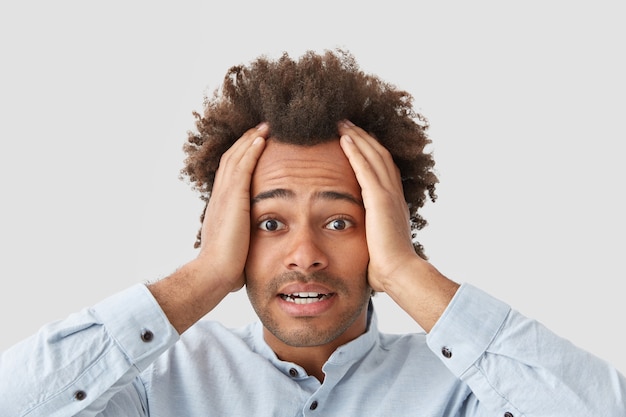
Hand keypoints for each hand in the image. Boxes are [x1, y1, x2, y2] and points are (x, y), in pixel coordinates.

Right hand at [196, 123, 268, 291]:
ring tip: (264, 127)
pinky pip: (242, 167)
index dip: (241, 156)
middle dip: (246, 142)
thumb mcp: (237, 244)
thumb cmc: (227, 266)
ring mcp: (225, 195)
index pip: (231, 173)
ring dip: (250, 140)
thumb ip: (244, 236)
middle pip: (232, 159)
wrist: (215, 272)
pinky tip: (262, 139)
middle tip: (261, 128)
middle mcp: (220, 196)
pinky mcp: (233, 198)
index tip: (254, 145)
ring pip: (236, 158)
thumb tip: (252, 242)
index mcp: (221, 205)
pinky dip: (251, 150)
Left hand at [338, 121, 419, 291]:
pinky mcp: (379, 199)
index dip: (371, 152)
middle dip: (363, 138)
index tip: (358, 141)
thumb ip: (369, 238)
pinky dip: (356, 151)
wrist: (400, 273)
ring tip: (342, 124)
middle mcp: (394, 195)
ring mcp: (388, 195)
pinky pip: (366, 168)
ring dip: (358, 138)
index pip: (384, 170)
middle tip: (347, 124)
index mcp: (394, 205)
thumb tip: (359, 246)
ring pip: (374, 156)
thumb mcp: (377, 245)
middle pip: (380, 156)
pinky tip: (344, 139)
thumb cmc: (387, 267)